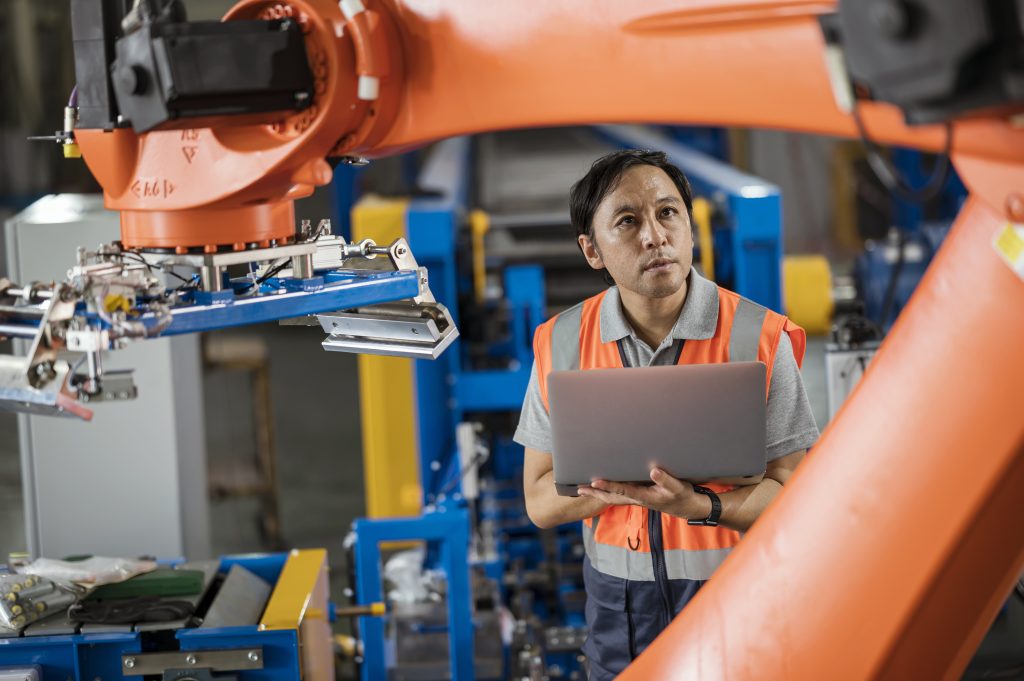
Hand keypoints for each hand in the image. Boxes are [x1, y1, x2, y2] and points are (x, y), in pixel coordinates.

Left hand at [577, 467, 711, 519]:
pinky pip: (619, 494)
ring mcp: (637, 498)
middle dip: (595, 493)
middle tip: (578, 489)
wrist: (688, 507)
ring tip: (582, 488)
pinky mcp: (639, 496)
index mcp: (644, 496)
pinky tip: (601, 487)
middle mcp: (637, 499)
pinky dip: (608, 491)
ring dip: (598, 493)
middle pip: (612, 497)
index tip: (595, 482)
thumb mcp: (678, 488)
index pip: (623, 490)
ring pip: (613, 497)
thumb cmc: (683, 496)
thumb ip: (666, 480)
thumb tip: (653, 471)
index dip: (609, 486)